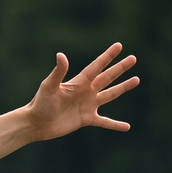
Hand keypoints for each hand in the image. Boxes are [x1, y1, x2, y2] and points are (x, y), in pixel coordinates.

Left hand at [22, 43, 137, 142]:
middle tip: (133, 58)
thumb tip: (61, 55)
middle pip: (107, 77)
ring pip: (110, 94)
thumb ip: (58, 72)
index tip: (119, 46)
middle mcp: (86, 92)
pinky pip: (105, 122)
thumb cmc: (39, 104)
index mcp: (79, 82)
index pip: (97, 66)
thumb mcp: (49, 86)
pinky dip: (115, 124)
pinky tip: (127, 127)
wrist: (35, 124)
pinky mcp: (86, 119)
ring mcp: (87, 105)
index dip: (108, 56)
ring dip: (123, 87)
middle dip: (120, 68)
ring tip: (136, 80)